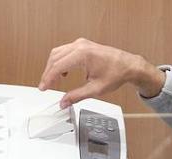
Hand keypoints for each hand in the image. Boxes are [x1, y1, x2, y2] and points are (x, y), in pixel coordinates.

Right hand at [38, 39, 165, 106]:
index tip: (43, 87)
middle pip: (55, 58)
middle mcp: (80, 46)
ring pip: (58, 53)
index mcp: (82, 55)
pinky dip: (60, 61)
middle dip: (48, 73)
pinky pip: (65, 51)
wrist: (128, 66)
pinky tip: (63, 73)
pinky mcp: (83, 45)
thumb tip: (64, 102)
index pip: (58, 66)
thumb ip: (77, 96)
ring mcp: (81, 43)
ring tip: (52, 81)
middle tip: (45, 86)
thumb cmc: (116, 74)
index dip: (48, 78)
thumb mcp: (95, 89)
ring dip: (53, 66)